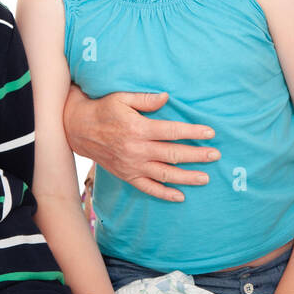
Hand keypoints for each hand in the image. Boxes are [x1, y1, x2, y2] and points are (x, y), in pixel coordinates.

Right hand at [62, 86, 218, 201]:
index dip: (193, 132)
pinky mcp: (127, 175)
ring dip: (187, 177)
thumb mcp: (122, 98)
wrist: (78, 129)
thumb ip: (146, 99)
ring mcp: (132, 165)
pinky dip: (164, 194)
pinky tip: (180, 196)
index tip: (210, 133)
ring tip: (205, 178)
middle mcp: (137, 149)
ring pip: (165, 174)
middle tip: (215, 156)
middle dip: (197, 155)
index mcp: (139, 128)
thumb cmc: (103, 109)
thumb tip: (167, 97)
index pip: (173, 131)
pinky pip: (148, 188)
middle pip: (173, 154)